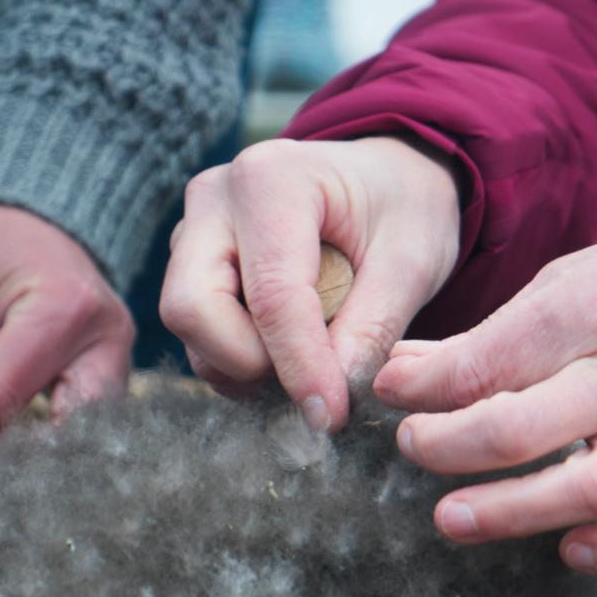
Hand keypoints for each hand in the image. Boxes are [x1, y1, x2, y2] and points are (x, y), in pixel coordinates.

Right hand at [160, 135, 460, 431]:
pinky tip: (286, 346)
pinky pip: (195, 329)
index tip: (329, 416)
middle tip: (313, 375)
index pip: (271, 296)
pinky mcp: (189, 259)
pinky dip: (236, 355)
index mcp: (272, 180)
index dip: (299, 367)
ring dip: (243, 363)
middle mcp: (215, 197)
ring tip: (309, 354)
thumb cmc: (403, 209)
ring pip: (186, 325)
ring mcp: (193, 227)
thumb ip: (371, 330)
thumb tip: (327, 399)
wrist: (385, 181)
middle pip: (192, 308)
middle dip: (249, 362)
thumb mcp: (410, 264)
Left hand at [374, 213, 596, 582]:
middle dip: (449, 447)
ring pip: (588, 491)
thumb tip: (404, 373)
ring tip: (452, 518)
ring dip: (512, 511)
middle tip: (413, 448)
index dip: (421, 386)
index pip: (485, 363)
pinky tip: (571, 552)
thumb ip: (490, 337)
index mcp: (589, 315)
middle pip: (522, 429)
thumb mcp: (571, 280)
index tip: (389, 392)